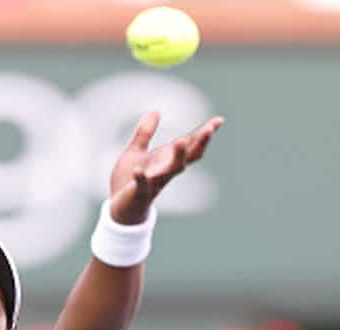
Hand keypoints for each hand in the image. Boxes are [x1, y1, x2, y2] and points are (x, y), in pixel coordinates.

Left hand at [108, 112, 223, 223]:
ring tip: (179, 140)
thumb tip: (155, 111)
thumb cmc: (129, 179)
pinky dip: (142, 178)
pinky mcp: (139, 192)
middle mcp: (165, 170)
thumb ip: (145, 133)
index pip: (189, 145)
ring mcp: (154, 182)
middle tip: (209, 129)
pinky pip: (142, 185)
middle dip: (199, 143)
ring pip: (171, 170)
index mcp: (166, 159)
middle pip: (188, 156)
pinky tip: (139, 171)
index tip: (219, 120)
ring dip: (177, 156)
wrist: (119, 208)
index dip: (204, 133)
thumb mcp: (136, 152)